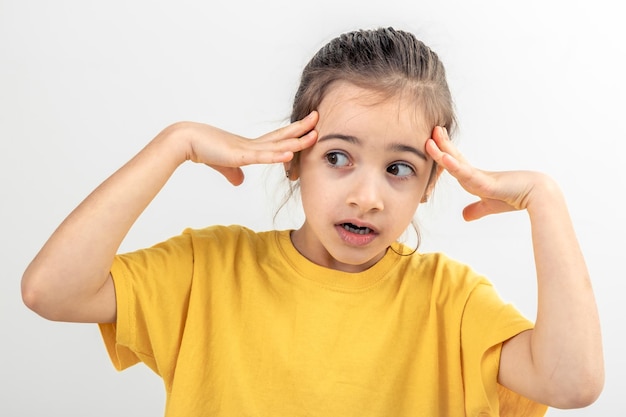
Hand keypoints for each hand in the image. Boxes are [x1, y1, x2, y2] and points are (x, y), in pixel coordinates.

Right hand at [172, 111, 318, 185]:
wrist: (185, 141)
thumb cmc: (202, 149)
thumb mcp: (223, 165)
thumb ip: (233, 173)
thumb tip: (239, 182)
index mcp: (250, 146)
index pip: (277, 139)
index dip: (293, 134)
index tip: (308, 127)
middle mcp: (252, 144)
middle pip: (282, 136)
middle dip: (302, 129)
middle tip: (318, 117)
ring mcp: (247, 149)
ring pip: (277, 144)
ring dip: (296, 140)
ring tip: (314, 134)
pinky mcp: (239, 155)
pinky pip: (261, 156)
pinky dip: (276, 155)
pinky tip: (289, 153)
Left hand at [425, 126, 550, 220]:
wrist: (538, 195)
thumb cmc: (515, 197)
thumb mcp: (489, 206)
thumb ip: (476, 209)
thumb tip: (465, 216)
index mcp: (474, 178)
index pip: (454, 163)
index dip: (442, 153)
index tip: (432, 142)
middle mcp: (475, 174)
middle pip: (453, 157)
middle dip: (441, 144)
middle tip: (432, 129)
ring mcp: (479, 177)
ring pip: (456, 163)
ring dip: (443, 150)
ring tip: (433, 137)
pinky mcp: (485, 183)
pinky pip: (466, 174)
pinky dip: (453, 166)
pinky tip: (443, 157)